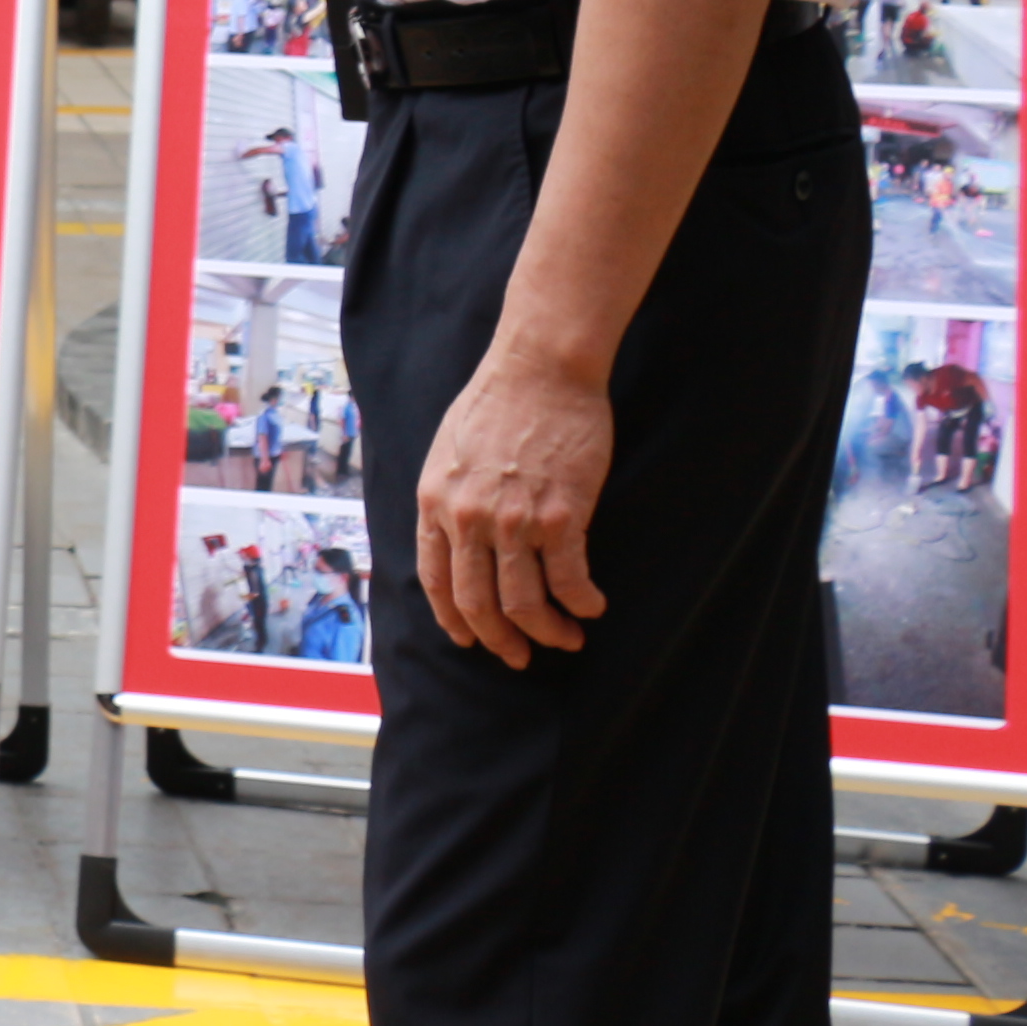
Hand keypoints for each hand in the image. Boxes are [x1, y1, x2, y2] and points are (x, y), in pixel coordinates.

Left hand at [414, 342, 617, 664]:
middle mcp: (467, 518)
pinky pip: (569, 581)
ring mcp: (513, 520)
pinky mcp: (560, 517)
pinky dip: (582, 603)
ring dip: (547, 632)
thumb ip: (448, 495)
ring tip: (566, 639)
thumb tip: (455, 531)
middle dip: (500, 640)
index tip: (470, 638)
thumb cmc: (497, 401)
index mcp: (434, 502)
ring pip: (524, 602)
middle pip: (478, 602)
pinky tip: (592, 607)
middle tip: (520, 656)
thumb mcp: (448, 450)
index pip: (437, 580)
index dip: (454, 619)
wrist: (540, 369)